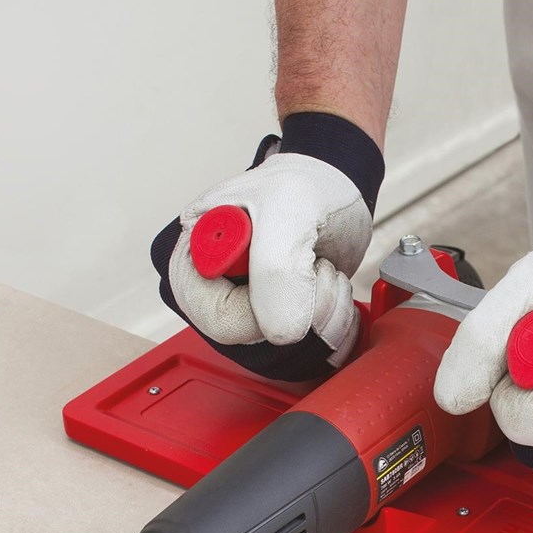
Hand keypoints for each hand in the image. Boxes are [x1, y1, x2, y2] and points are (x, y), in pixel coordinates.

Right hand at [151, 112, 383, 381]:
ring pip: (289, 349)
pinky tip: (332, 287)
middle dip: (304, 310)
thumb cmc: (304, 184)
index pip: (219, 321)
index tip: (296, 271)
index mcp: (196, 259)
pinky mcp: (283, 318)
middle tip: (318, 267)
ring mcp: (251, 308)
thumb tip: (279, 332)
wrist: (337, 185)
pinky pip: (311, 348)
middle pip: (257, 341)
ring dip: (326, 315)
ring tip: (325, 269)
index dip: (265, 310)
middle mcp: (217, 289)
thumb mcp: (288, 209)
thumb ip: (275, 270)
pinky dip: (336, 323)